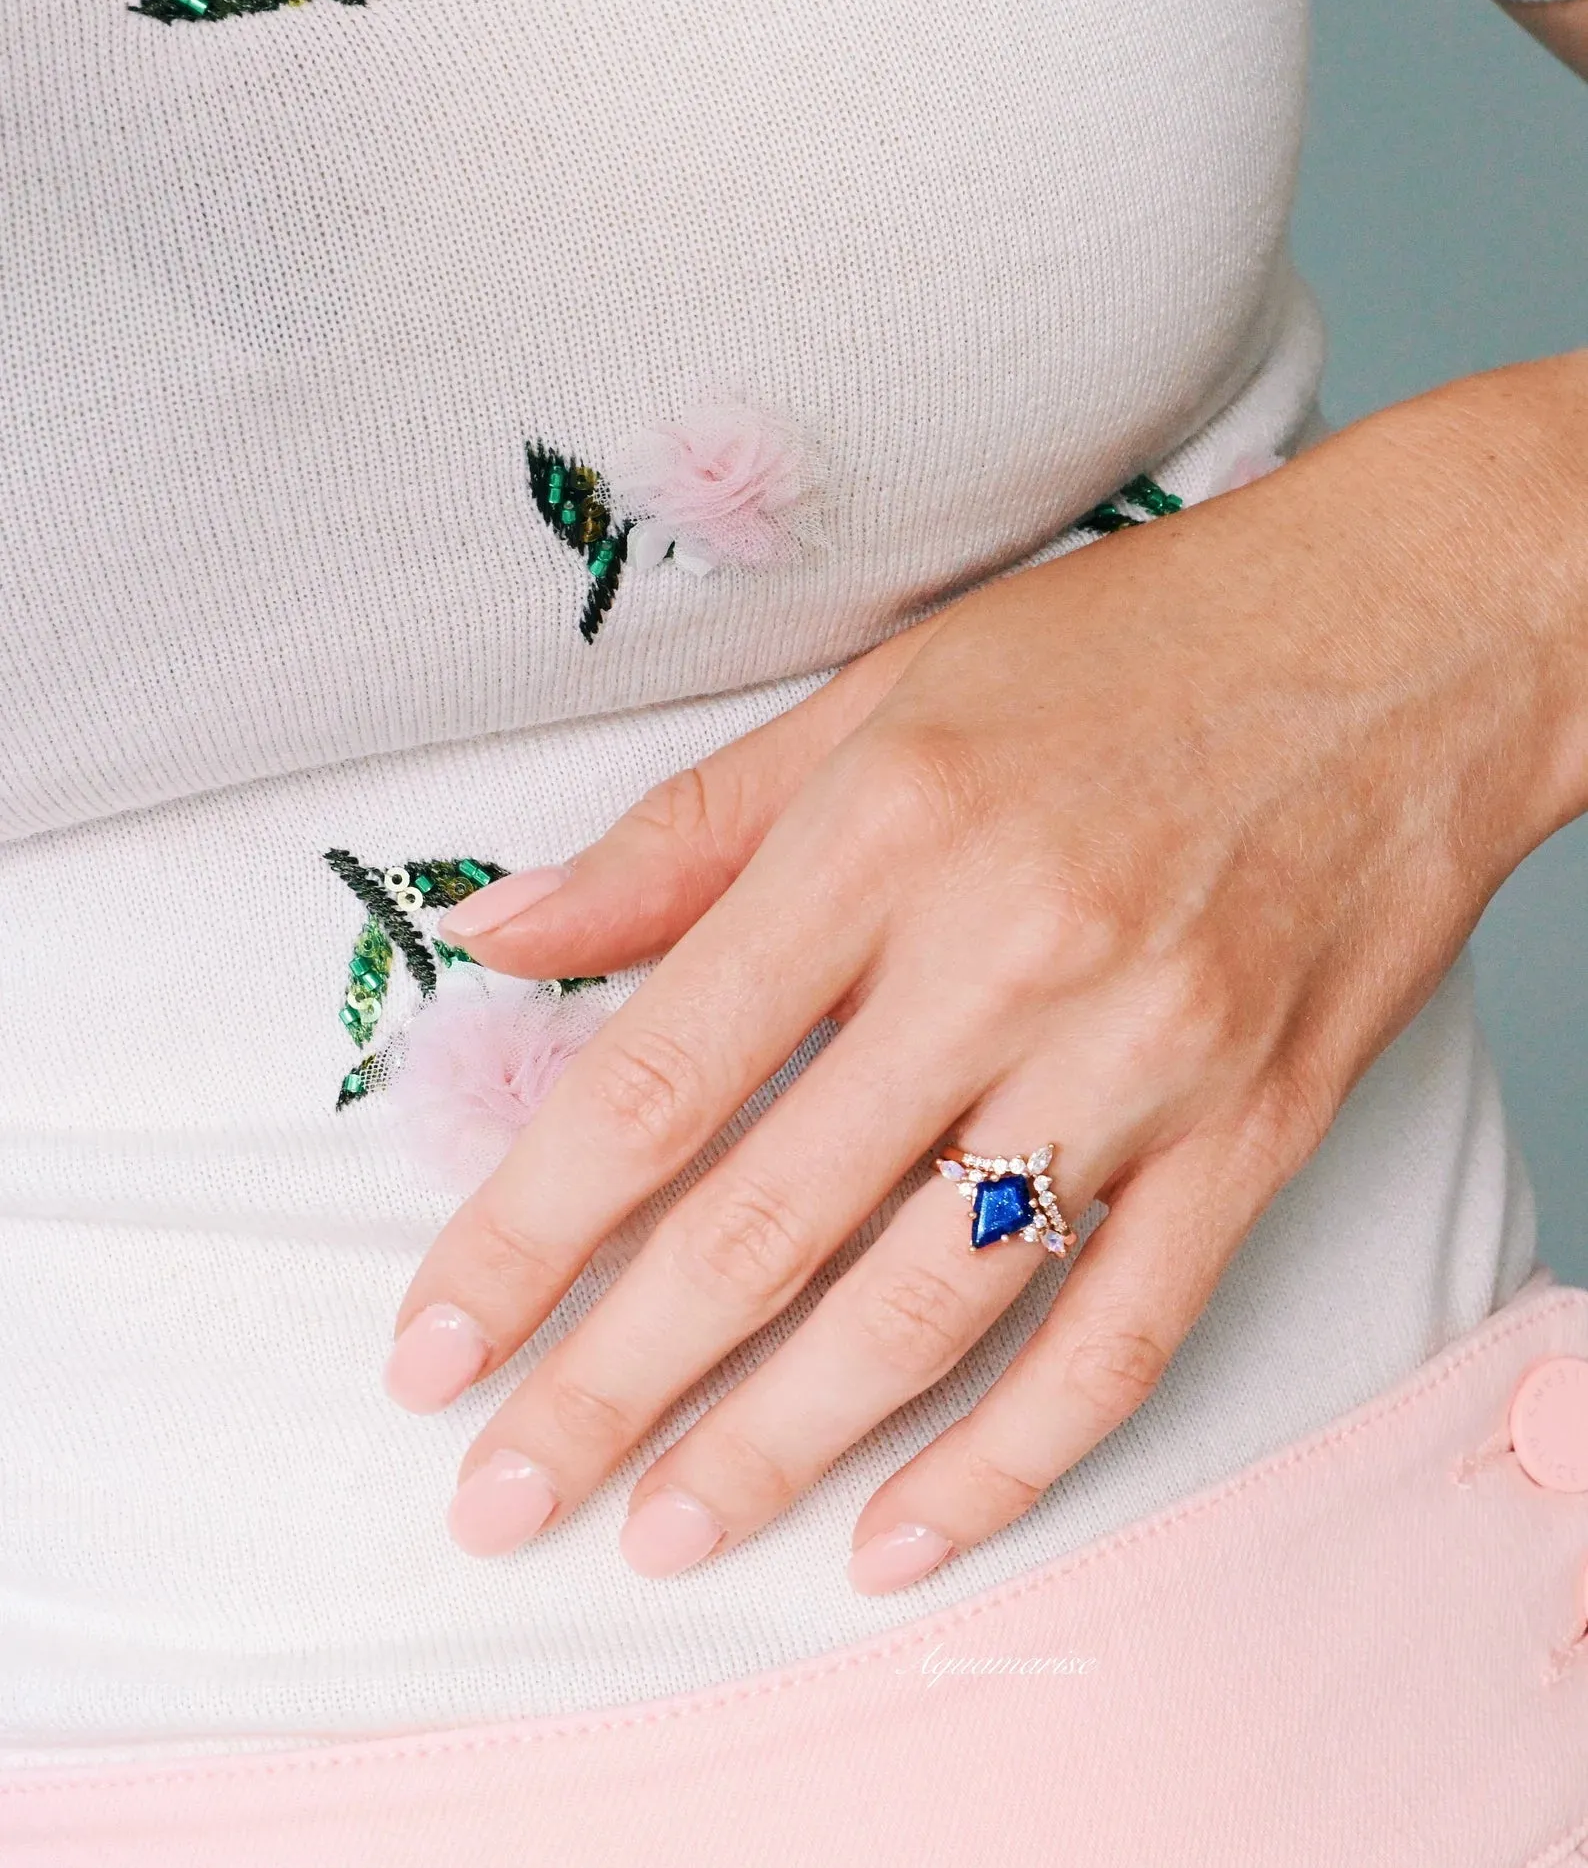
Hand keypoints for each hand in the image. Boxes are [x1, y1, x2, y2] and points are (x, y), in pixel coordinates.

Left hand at [386, 360, 1587, 1591]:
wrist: (1419, 636)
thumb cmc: (1136, 646)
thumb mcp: (886, 690)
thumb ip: (687, 833)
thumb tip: (505, 933)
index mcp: (885, 833)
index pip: (656, 1078)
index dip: (523, 1232)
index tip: (434, 1345)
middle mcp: (1007, 959)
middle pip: (765, 1223)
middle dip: (609, 1384)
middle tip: (499, 1498)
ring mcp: (1144, 1063)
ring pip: (927, 1309)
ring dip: (774, 1447)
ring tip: (660, 1538)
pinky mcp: (1255, 1133)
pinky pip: (1123, 1336)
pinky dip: (1009, 1458)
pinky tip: (901, 1536)